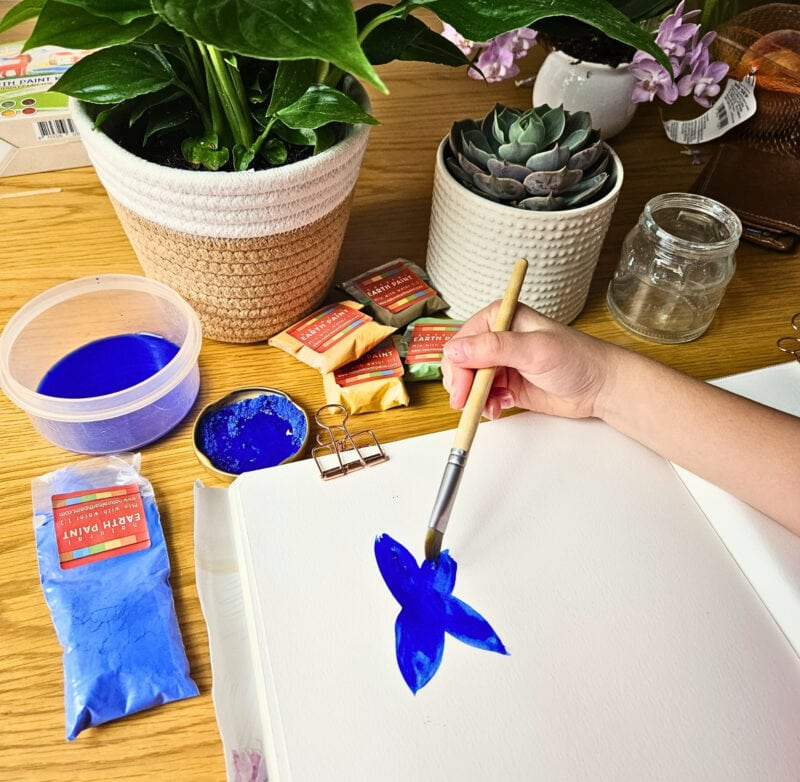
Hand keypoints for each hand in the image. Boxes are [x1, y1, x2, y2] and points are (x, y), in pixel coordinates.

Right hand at [442, 303, 615, 420]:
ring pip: (468, 383)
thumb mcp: (534, 350)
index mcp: (499, 317)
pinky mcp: (506, 384)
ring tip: (493, 407)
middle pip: (460, 364)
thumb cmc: (576, 359)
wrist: (600, 387)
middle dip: (464, 386)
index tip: (462, 390)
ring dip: (475, 398)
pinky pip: (482, 396)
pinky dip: (486, 405)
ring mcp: (500, 362)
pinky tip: (501, 407)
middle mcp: (496, 338)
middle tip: (471, 404)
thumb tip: (455, 350)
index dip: (458, 367)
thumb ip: (494, 348)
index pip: (462, 342)